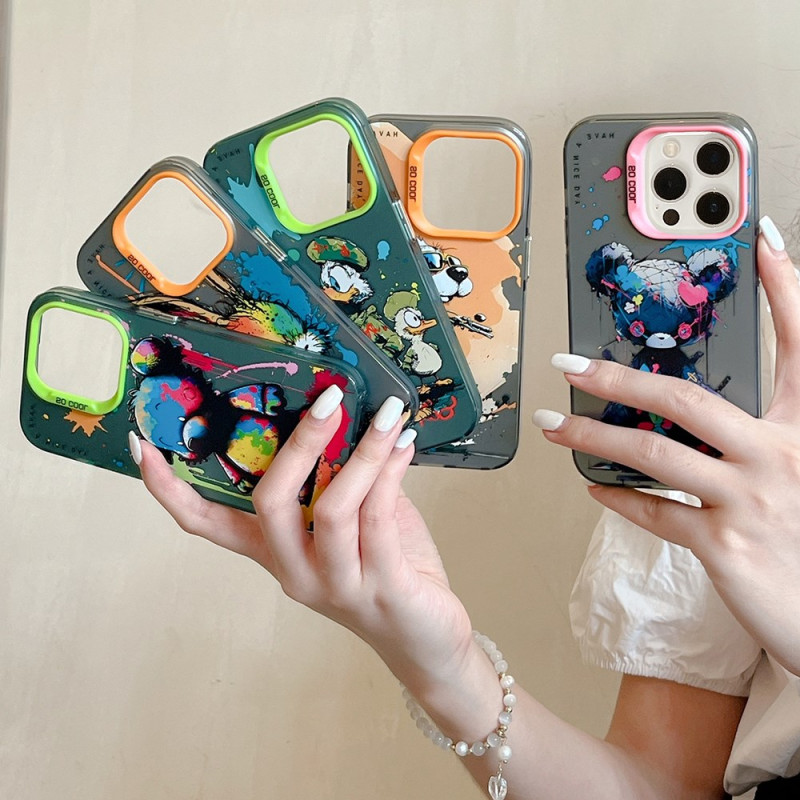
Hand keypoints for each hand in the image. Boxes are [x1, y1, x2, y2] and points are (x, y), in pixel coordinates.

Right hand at [129, 391, 476, 697]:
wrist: (427, 641)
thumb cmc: (389, 569)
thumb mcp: (355, 523)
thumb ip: (341, 481)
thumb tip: (345, 414)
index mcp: (276, 554)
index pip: (207, 526)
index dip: (171, 490)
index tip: (143, 445)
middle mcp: (295, 573)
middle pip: (270, 503)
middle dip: (298, 443)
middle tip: (330, 398)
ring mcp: (335, 585)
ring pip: (333, 508)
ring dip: (363, 452)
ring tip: (389, 414)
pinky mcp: (381, 590)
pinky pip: (378, 520)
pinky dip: (391, 473)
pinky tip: (405, 446)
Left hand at [534, 219, 799, 675]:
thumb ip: (766, 434)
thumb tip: (698, 414)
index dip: (787, 289)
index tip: (763, 244)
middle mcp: (783, 453)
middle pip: (688, 398)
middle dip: (619, 376)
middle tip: (569, 364)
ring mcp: (754, 499)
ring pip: (655, 453)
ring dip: (594, 436)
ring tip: (553, 425)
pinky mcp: (727, 545)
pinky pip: (657, 512)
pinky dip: (621, 499)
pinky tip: (595, 488)